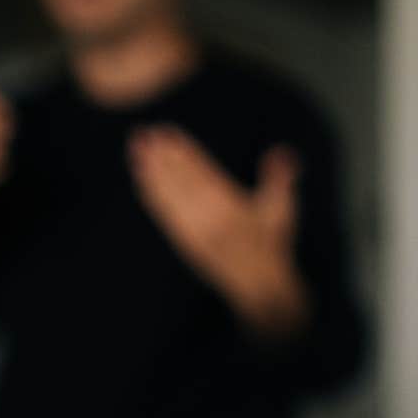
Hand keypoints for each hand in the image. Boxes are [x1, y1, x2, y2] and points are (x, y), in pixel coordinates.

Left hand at [129, 125, 308, 338]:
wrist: (258, 286)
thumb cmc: (272, 246)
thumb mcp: (282, 211)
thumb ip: (280, 179)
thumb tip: (282, 152)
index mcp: (230, 208)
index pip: (202, 173)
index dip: (183, 151)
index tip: (167, 132)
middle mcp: (207, 218)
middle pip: (179, 181)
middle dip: (160, 156)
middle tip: (142, 133)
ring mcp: (192, 231)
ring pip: (167, 195)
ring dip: (149, 171)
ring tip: (135, 148)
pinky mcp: (183, 240)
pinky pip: (163, 214)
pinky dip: (151, 194)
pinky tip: (141, 178)